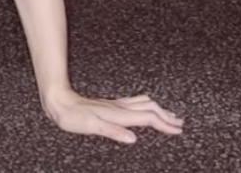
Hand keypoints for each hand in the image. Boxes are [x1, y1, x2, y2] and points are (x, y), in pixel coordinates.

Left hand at [43, 90, 184, 143]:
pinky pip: (134, 103)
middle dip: (166, 116)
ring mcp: (116, 105)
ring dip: (158, 109)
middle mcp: (120, 108)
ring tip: (168, 115)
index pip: (147, 118)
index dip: (164, 124)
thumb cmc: (74, 116)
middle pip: (149, 108)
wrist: (60, 102)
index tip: (177, 130)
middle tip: (179, 124)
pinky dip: (146, 106)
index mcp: (118, 114)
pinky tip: (145, 109)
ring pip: (143, 104)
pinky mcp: (110, 105)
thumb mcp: (91, 127)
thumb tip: (133, 138)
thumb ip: (113, 132)